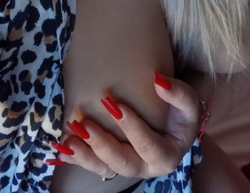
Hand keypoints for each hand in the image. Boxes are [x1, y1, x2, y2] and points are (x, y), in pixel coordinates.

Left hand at [48, 72, 200, 179]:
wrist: (174, 125)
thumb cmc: (180, 112)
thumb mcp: (189, 103)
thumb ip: (178, 94)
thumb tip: (157, 80)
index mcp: (167, 155)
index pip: (149, 145)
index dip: (132, 128)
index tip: (115, 105)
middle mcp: (146, 167)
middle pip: (123, 163)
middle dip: (102, 144)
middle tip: (84, 123)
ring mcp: (126, 167)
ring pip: (103, 168)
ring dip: (84, 154)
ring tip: (68, 138)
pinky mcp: (110, 163)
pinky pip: (91, 164)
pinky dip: (75, 156)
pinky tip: (60, 146)